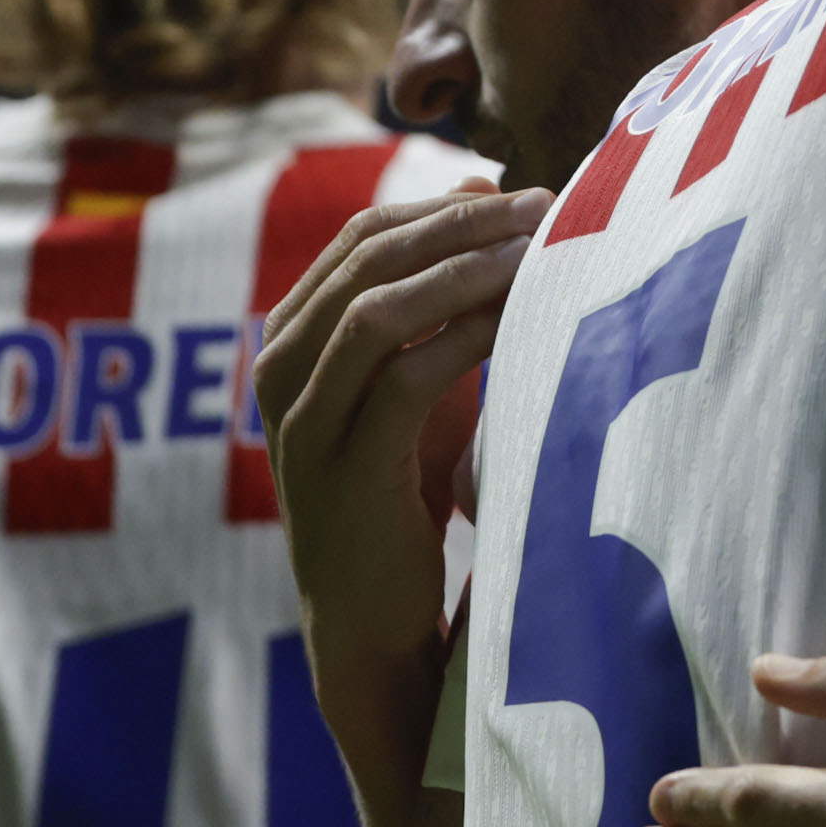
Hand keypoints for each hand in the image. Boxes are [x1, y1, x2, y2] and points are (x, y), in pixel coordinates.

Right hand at [253, 183, 543, 826]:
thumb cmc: (409, 503)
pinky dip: (463, 331)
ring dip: (462, 265)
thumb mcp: (423, 392)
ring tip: (539, 245)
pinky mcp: (341, 471)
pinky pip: (399, 374)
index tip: (519, 192)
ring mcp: (302, 426)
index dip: (437, 206)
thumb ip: (443, 310)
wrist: (376, 634)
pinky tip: (522, 314)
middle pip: (364, 259)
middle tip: (544, 205)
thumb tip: (492, 200)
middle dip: (458, 222)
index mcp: (292, 346)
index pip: (358, 239)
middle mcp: (281, 378)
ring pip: (375, 307)